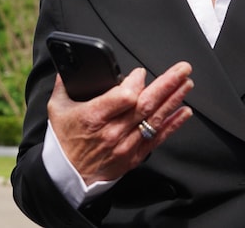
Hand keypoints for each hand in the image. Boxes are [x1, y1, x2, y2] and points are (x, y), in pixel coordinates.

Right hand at [48, 61, 192, 184]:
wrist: (66, 177)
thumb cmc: (63, 142)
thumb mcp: (57, 109)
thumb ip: (64, 85)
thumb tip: (68, 67)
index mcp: (93, 117)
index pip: (123, 97)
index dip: (136, 82)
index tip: (140, 73)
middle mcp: (112, 132)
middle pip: (145, 105)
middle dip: (167, 84)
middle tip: (182, 70)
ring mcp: (125, 145)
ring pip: (154, 119)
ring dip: (173, 100)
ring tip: (186, 84)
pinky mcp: (133, 156)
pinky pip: (157, 139)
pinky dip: (173, 125)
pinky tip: (184, 112)